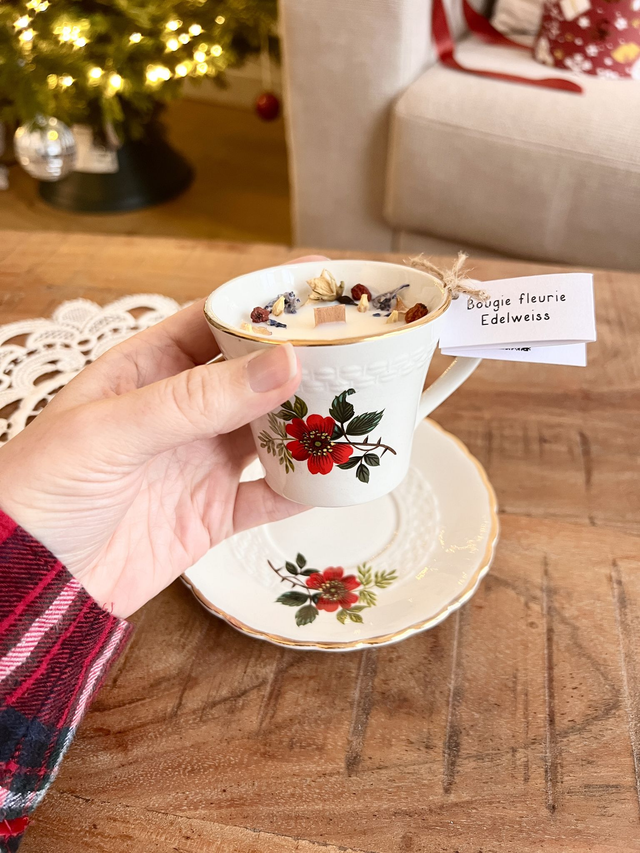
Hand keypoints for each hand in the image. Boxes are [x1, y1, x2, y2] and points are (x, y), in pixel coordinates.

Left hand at [0, 258, 325, 617]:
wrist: (30, 584)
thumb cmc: (44, 489)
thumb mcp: (114, 431)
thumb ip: (198, 399)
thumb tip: (282, 363)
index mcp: (146, 372)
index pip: (213, 322)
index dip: (262, 305)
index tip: (316, 289)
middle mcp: (180, 413)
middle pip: (253, 377)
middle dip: (300, 365)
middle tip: (356, 352)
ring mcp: (198, 463)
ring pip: (269, 435)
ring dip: (308, 426)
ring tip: (358, 411)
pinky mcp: (210, 514)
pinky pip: (267, 498)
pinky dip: (299, 490)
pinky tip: (329, 479)